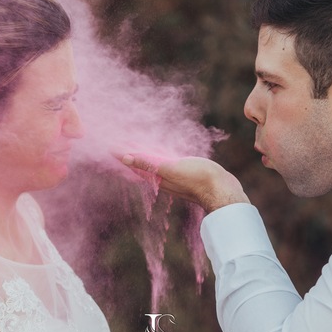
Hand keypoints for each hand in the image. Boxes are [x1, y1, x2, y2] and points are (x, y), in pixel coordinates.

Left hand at [121, 154, 249, 212]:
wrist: (222, 189)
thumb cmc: (198, 178)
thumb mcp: (170, 169)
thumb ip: (148, 163)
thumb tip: (124, 157)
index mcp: (156, 176)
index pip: (133, 163)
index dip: (121, 153)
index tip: (109, 145)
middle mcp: (162, 177)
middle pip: (141, 163)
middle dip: (130, 153)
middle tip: (118, 142)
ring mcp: (173, 175)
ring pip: (152, 163)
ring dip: (143, 154)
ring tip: (135, 145)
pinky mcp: (185, 173)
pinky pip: (166, 162)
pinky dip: (159, 156)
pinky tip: (162, 152)